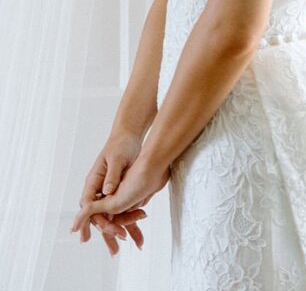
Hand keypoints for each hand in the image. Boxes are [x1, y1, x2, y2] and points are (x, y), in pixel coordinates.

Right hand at [75, 129, 148, 255]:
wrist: (130, 137)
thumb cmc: (121, 145)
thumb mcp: (117, 158)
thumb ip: (112, 175)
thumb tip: (107, 191)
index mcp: (93, 181)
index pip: (87, 206)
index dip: (87, 221)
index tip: (87, 236)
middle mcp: (98, 190)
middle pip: (98, 216)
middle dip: (106, 233)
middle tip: (113, 250)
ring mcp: (108, 193)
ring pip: (110, 217)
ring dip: (118, 231)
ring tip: (124, 248)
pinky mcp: (119, 193)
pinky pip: (122, 211)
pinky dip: (128, 222)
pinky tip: (136, 235)